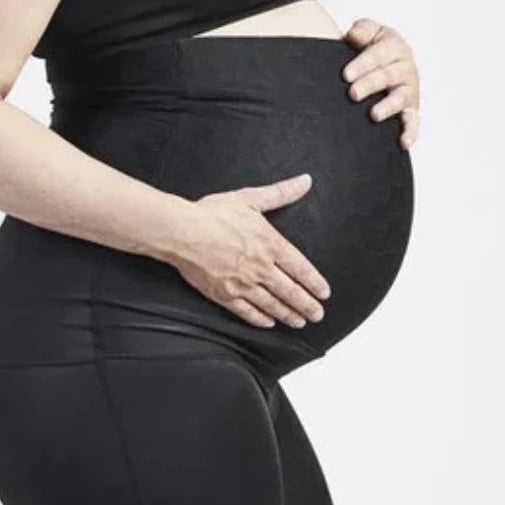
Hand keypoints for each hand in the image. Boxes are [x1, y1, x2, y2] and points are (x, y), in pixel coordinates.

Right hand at [170, 174, 331, 330]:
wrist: (181, 232)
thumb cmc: (213, 214)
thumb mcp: (250, 198)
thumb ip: (281, 193)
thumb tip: (305, 181)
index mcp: (270, 245)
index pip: (301, 269)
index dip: (315, 283)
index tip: (324, 293)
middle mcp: (261, 268)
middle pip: (291, 292)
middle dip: (307, 306)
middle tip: (317, 315)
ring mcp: (243, 284)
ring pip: (272, 305)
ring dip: (288, 315)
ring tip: (299, 322)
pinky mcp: (224, 295)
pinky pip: (247, 312)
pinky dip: (260, 319)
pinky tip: (268, 322)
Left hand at [341, 18, 419, 147]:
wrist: (382, 64)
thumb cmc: (372, 48)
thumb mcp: (369, 32)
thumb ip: (363, 29)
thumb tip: (353, 34)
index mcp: (395, 47)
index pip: (379, 54)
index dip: (363, 63)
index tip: (346, 74)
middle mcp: (406, 68)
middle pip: (387, 76)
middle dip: (370, 84)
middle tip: (352, 93)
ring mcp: (409, 90)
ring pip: (400, 99)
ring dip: (387, 107)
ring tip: (373, 114)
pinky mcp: (410, 110)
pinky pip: (413, 122)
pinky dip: (410, 133)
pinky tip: (402, 143)